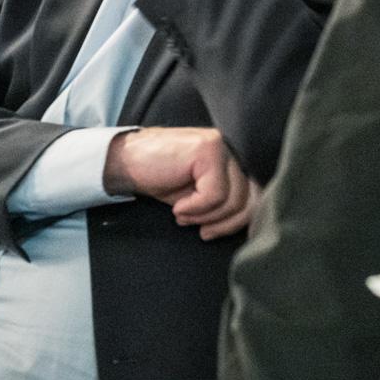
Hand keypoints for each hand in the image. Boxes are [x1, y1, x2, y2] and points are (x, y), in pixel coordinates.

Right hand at [103, 127, 259, 239]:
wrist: (125, 162)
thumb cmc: (160, 179)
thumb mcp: (196, 196)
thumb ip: (223, 201)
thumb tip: (249, 220)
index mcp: (230, 162)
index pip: (254, 194)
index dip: (240, 220)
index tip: (215, 233)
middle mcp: (229, 151)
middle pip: (248, 198)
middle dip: (226, 224)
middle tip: (203, 232)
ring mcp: (220, 146)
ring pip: (232, 198)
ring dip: (206, 216)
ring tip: (184, 214)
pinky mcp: (208, 149)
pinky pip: (214, 194)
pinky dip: (195, 208)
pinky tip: (178, 206)